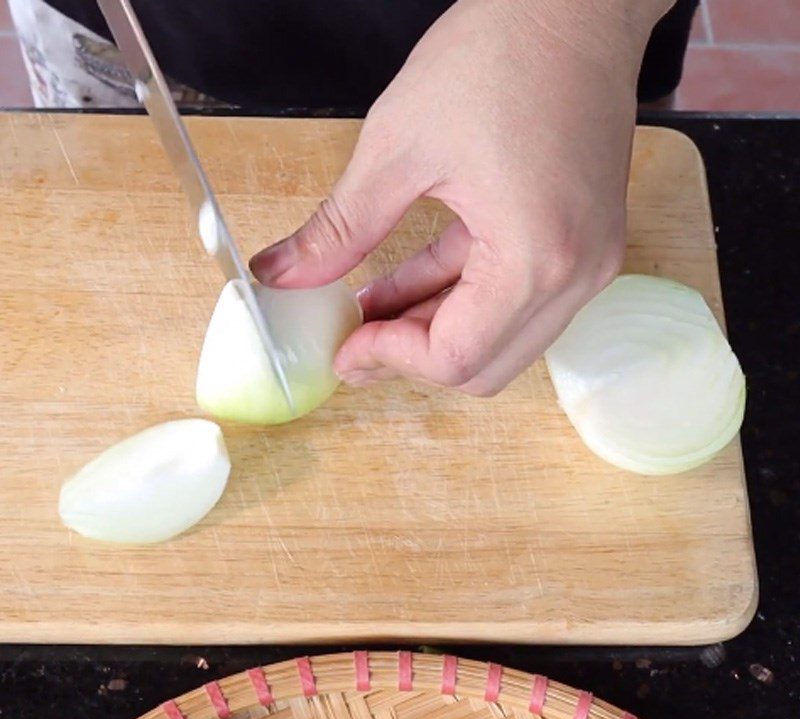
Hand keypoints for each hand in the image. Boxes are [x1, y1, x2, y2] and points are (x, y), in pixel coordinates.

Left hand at [251, 0, 669, 395]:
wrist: (576, 2)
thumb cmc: (501, 54)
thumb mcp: (398, 146)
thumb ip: (338, 229)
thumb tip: (283, 275)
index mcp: (536, 257)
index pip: (457, 357)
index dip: (389, 361)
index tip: (343, 349)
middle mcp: (575, 274)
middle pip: (485, 366)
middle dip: (412, 358)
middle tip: (355, 338)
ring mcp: (587, 262)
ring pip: (501, 340)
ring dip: (433, 330)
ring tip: (370, 306)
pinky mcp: (582, 243)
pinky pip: (515, 299)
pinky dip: (461, 299)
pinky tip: (407, 283)